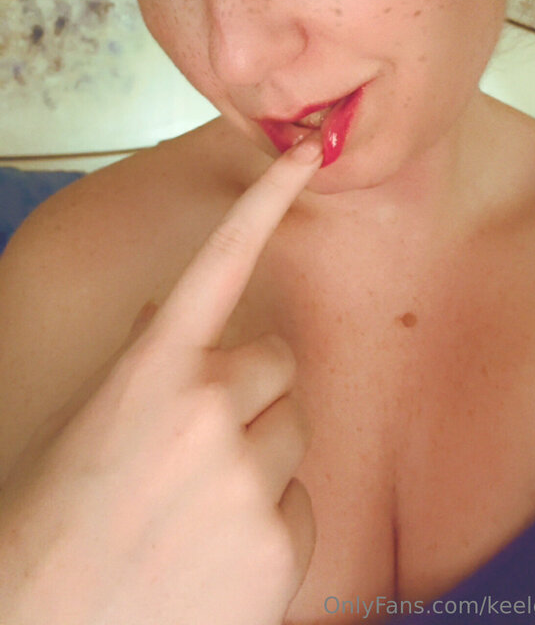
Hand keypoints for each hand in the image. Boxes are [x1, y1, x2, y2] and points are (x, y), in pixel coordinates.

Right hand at [0, 133, 322, 624]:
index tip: (307, 152)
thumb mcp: (93, 419)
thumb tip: (175, 317)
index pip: (223, 261)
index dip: (269, 201)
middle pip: (279, 361)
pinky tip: (218, 550)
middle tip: (204, 439)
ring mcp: (246, 478)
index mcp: (152, 370)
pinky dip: (271, 520)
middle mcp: (206, 410)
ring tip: (202, 503)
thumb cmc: (58, 522)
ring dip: (261, 456)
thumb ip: (147, 362)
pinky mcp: (277, 543)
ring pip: (293, 430)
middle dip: (253, 389)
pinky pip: (301, 502)